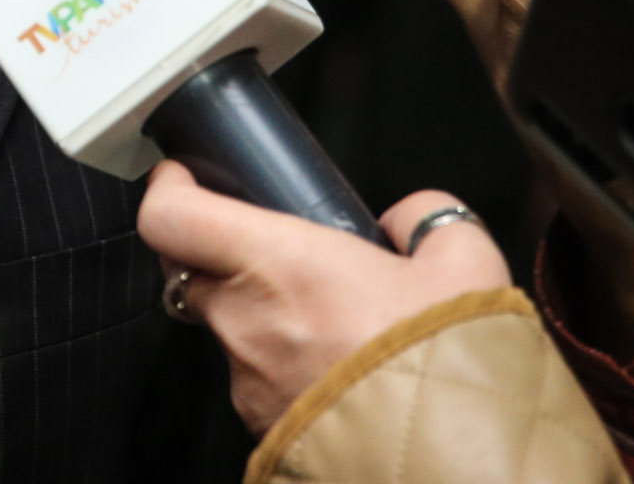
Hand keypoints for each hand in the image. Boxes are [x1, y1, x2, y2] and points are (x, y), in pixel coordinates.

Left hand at [137, 164, 511, 433]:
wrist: (451, 465)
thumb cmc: (443, 366)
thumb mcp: (463, 262)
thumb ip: (428, 218)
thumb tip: (407, 220)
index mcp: (278, 264)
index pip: (172, 218)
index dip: (170, 190)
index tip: (184, 179)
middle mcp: (245, 322)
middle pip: (190, 273)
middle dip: (220, 255)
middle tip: (273, 249)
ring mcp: (248, 382)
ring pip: (228, 330)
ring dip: (260, 317)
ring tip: (330, 321)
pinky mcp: (260, 427)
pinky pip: (256, 380)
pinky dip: (283, 367)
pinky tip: (338, 370)